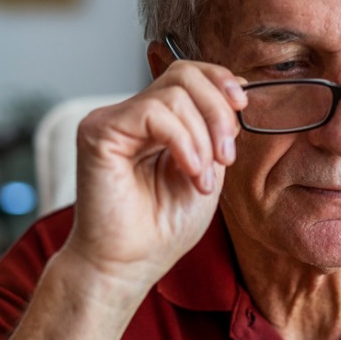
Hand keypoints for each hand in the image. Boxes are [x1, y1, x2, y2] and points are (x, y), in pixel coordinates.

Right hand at [61, 59, 245, 295]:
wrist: (129, 266)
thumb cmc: (162, 228)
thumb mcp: (207, 169)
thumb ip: (215, 130)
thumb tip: (236, 92)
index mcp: (156, 121)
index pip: (188, 73)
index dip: (220, 80)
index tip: (242, 108)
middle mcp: (131, 114)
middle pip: (184, 74)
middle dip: (218, 111)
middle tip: (226, 155)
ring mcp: (112, 120)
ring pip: (173, 95)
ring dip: (202, 138)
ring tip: (203, 179)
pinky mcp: (98, 131)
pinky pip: (152, 113)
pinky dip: (183, 142)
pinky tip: (190, 172)